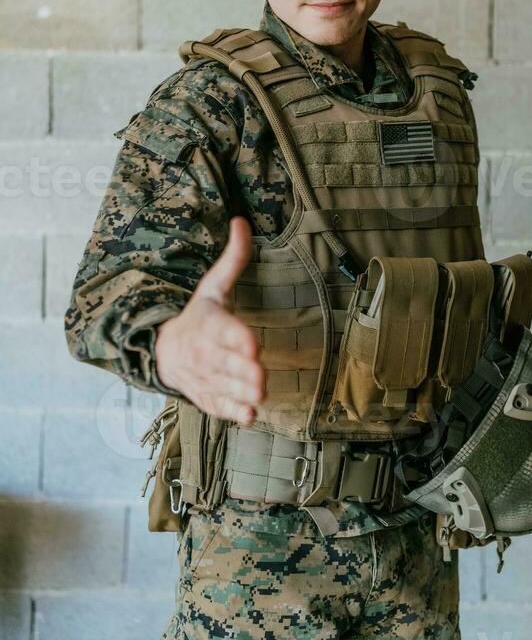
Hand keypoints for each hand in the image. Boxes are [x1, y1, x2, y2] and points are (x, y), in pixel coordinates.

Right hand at [155, 217, 264, 423]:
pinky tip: (248, 417)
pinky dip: (231, 413)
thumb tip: (242, 221)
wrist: (162, 350)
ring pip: (223, 387)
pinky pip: (217, 407)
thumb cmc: (198, 315)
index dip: (237, 338)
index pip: (223, 330)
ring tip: (260, 397)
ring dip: (241, 393)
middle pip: (224, 363)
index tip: (252, 344)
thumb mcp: (212, 286)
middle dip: (241, 371)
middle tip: (261, 378)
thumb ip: (232, 259)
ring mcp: (203, 377)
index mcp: (208, 323)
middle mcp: (204, 352)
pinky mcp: (206, 396)